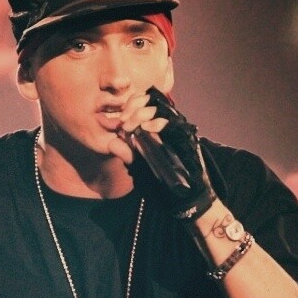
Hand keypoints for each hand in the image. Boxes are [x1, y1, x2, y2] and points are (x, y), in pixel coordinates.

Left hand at [110, 87, 215, 218]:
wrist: (184, 197)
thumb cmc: (161, 183)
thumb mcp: (139, 169)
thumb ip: (127, 156)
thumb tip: (112, 143)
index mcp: (154, 128)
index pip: (143, 103)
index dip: (131, 104)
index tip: (120, 119)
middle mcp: (166, 124)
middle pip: (150, 100)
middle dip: (134, 107)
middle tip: (124, 121)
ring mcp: (176, 129)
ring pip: (160, 107)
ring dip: (143, 113)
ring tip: (132, 125)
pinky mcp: (185, 136)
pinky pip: (172, 123)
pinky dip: (158, 123)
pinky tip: (147, 129)